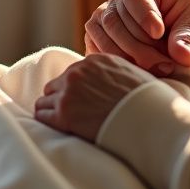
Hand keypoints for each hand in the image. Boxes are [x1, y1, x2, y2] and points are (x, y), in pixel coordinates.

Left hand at [35, 54, 154, 141]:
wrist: (148, 121)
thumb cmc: (147, 102)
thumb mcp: (134, 75)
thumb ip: (117, 73)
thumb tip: (119, 81)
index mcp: (96, 60)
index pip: (75, 72)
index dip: (79, 88)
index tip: (85, 101)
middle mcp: (78, 71)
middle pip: (57, 84)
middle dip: (63, 98)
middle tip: (75, 114)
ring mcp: (68, 92)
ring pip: (45, 99)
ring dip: (53, 110)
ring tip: (66, 124)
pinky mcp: (63, 113)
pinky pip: (41, 114)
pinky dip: (47, 122)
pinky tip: (59, 128)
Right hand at [84, 0, 189, 75]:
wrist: (174, 32)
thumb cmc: (184, 20)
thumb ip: (188, 36)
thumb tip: (183, 57)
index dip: (144, 15)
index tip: (159, 33)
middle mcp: (114, 3)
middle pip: (116, 23)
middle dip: (141, 48)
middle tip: (166, 65)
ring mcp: (101, 22)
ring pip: (106, 40)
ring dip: (130, 59)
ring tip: (158, 71)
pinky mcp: (96, 42)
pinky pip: (98, 56)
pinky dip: (118, 67)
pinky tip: (140, 74)